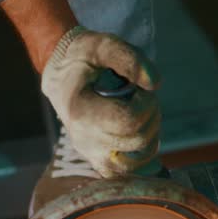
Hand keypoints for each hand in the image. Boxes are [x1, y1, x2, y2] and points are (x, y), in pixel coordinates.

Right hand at [41, 27, 160, 177]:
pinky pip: (129, 173)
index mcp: (80, 111)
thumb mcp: (103, 45)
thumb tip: (154, 83)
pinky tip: (141, 132)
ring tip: (140, 114)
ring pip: (137, 160)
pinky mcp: (100, 163)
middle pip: (137, 141)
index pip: (128, 121)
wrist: (62, 77)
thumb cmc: (84, 59)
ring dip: (150, 135)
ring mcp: (91, 155)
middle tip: (143, 98)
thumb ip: (130, 59)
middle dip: (151, 117)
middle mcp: (83, 139)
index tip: (141, 89)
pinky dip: (143, 155)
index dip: (146, 104)